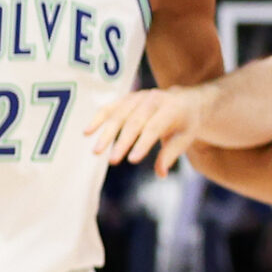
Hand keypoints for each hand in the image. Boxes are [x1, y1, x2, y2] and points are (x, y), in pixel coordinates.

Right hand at [86, 84, 204, 175]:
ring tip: (96, 152)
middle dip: (122, 142)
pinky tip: (87, 132)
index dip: (143, 143)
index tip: (131, 160)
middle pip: (134, 121)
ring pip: (118, 115)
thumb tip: (160, 174)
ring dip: (106, 134)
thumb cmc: (184, 124)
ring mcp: (138, 97)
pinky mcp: (126, 98)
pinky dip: (97, 120)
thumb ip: (170, 154)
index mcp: (172, 107)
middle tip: (112, 161)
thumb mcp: (184, 138)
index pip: (154, 127)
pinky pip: (109, 108)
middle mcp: (154, 99)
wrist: (184, 100)